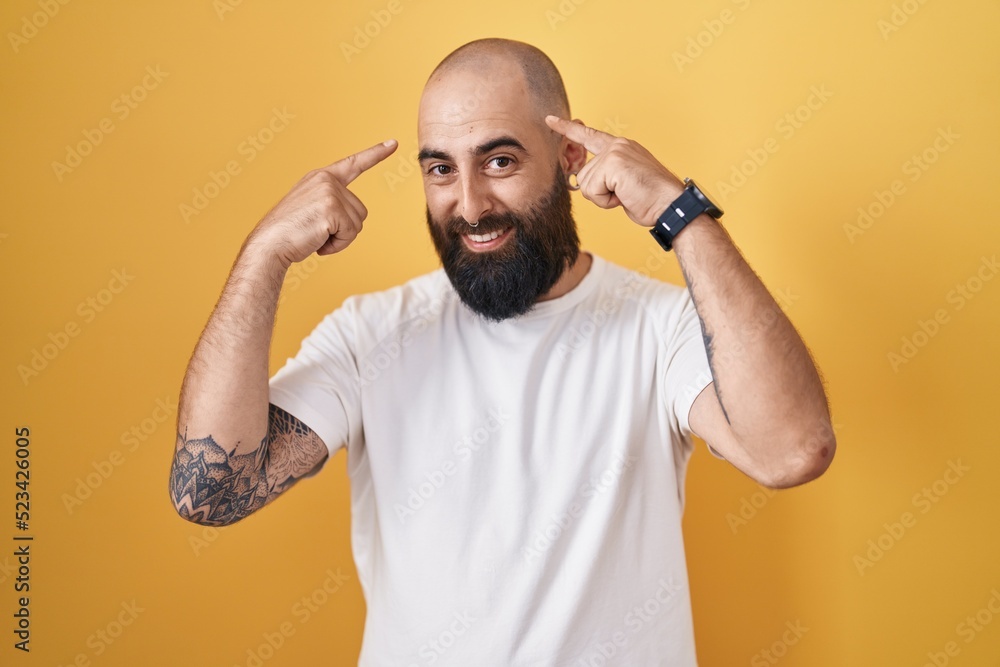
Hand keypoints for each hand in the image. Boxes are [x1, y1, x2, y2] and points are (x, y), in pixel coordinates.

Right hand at [245, 139, 397, 269]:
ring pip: (358, 223)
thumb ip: (332, 205)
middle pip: (361, 210)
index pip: (353, 163)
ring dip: (341, 238)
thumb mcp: (312, 210)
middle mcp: (326, 180)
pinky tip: (318, 242)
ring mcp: (329, 192)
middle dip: (345, 229)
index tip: (393, 143)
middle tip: (318, 232)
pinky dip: (338, 245)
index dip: (375, 154)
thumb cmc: (289, 233)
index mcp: (320, 177)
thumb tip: (351, 220)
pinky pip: (351, 234)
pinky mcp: (331, 208)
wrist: (269, 244)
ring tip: (316, 235)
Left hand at [545, 116, 682, 227]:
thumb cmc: (650, 199)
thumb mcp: (623, 183)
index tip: (550, 120)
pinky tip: (624, 196)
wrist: (670, 205)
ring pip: (586, 184)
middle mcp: (616, 146)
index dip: (568, 129)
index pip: (589, 136)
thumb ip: (606, 176)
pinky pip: (592, 191)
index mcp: (620, 147)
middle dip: (598, 192)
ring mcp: (614, 153)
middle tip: (623, 193)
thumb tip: (583, 183)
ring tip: (626, 194)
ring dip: (603, 197)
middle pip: (583, 175)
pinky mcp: (613, 164)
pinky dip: (606, 201)